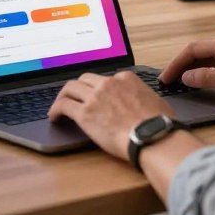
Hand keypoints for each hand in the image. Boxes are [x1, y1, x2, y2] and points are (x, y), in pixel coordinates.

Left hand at [48, 72, 175, 159]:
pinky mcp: (85, 113)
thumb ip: (147, 98)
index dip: (99, 88)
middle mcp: (108, 83)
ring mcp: (95, 96)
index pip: (106, 78)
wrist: (152, 136)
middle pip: (85, 79)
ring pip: (70, 88)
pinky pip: (63, 106)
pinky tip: (54, 117)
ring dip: (63, 96)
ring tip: (60, 106)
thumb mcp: (157, 102)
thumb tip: (149, 105)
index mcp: (126, 78)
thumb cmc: (160, 124)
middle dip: (79, 88)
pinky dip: (56, 110)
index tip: (97, 96)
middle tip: (75, 98)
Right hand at [159, 33, 214, 103]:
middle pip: (199, 50)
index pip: (193, 49)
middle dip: (183, 65)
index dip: (177, 64)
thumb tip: (187, 76)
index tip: (167, 77)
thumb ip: (208, 78)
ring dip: (195, 67)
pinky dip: (207, 68)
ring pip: (209, 55)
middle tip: (170, 80)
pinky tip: (204, 79)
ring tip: (182, 81)